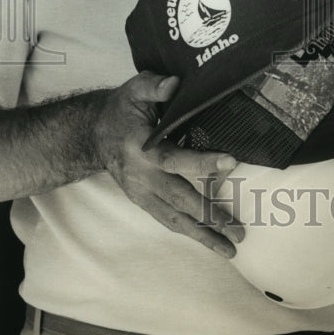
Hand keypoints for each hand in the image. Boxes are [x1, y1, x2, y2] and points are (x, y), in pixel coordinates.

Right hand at [94, 70, 244, 258]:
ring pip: (174, 219)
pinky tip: (210, 242)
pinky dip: (189, 233)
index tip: (232, 161)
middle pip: (179, 200)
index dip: (203, 162)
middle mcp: (142, 177)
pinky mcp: (142, 202)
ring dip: (203, 236)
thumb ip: (155, 86)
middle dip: (210, 216)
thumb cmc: (122, 109)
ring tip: (230, 250)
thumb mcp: (136, 89)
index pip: (175, 158)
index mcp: (142, 149)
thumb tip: (175, 84)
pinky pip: (168, 221)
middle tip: (239, 231)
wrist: (95, 134)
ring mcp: (141, 193)